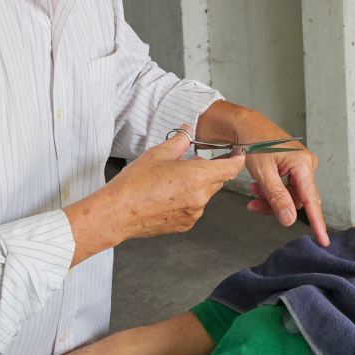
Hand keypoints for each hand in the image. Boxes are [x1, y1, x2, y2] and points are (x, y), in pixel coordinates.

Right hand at [65, 130, 243, 262]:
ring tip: (170, 180)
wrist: (117, 213)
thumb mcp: (158, 154)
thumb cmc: (134, 184)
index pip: (231, 168)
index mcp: (198, 177)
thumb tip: (187, 130)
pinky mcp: (185, 225)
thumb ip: (179, 141)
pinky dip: (187, 199)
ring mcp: (193, 213)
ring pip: (205, 194)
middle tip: (188, 162)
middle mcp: (200, 197)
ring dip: (196, 185)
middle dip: (209, 170)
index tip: (237, 152)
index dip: (237, 158)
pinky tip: (167, 195)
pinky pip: (194, 207)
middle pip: (217, 180)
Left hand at [238, 121, 329, 247]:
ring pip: (291, 195)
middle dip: (277, 206)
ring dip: (271, 198)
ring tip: (253, 191)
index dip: (317, 222)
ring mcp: (301, 165)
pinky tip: (259, 186)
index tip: (323, 240)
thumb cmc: (253, 143)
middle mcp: (306, 164)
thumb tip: (290, 220)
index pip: (311, 200)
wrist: (245, 125)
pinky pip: (288, 187)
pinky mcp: (294, 166)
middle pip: (298, 200)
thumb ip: (277, 198)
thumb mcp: (262, 173)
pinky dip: (273, 191)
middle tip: (253, 206)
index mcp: (302, 164)